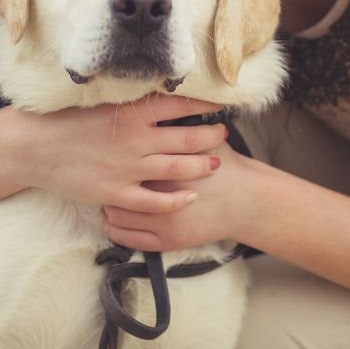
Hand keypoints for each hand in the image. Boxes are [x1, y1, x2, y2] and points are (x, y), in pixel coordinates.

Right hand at [0, 94, 228, 214]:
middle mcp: (136, 140)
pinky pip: (154, 201)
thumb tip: (162, 93)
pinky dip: (176, 201)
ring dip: (202, 165)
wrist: (31, 148)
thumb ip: (132, 101)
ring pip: (179, 168)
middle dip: (212, 135)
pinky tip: (191, 197)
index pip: (181, 103)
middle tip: (224, 133)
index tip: (222, 103)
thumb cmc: (64, 119)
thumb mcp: (102, 101)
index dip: (206, 103)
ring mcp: (127, 168)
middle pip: (189, 137)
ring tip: (216, 163)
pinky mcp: (115, 193)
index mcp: (133, 113)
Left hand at [101, 140, 262, 251]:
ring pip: (116, 215)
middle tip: (102, 171)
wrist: (247, 202)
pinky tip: (113, 218)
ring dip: (108, 205)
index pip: (125, 160)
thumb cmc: (226, 168)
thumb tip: (156, 108)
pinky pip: (127, 237)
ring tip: (107, 194)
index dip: (114, 154)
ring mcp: (162, 222)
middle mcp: (161, 196)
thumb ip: (180, 128)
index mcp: (166, 166)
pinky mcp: (166, 241)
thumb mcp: (204, 141)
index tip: (109, 148)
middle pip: (115, 187)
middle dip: (107, 180)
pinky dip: (115, 228)